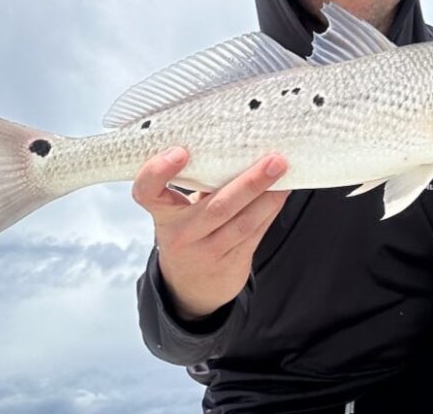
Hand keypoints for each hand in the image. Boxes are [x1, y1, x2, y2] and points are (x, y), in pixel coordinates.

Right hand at [132, 147, 289, 320]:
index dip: (159, 171)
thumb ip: (198, 183)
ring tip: (285, 174)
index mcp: (164, 214)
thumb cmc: (188, 232)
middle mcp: (183, 234)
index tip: (180, 152)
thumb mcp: (180, 210)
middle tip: (274, 160)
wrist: (190, 288)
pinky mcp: (232, 262)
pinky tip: (282, 192)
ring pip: (243, 222)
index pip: (148, 191)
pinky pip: (255, 233)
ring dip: (269, 197)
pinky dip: (271, 209)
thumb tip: (238, 144)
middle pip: (217, 207)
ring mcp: (208, 251)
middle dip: (250, 182)